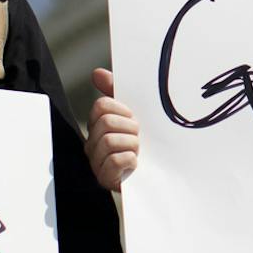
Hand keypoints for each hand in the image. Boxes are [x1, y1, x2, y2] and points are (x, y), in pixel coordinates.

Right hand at [85, 69, 140, 190]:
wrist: (160, 173)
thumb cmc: (145, 141)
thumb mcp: (132, 114)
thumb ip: (114, 91)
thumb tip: (96, 73)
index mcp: (97, 126)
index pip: (101, 105)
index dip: (123, 110)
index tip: (133, 119)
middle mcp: (92, 144)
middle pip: (106, 122)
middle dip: (129, 129)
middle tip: (137, 138)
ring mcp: (96, 163)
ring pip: (108, 141)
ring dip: (131, 145)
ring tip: (137, 152)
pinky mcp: (105, 180)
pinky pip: (115, 161)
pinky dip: (129, 160)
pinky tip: (134, 164)